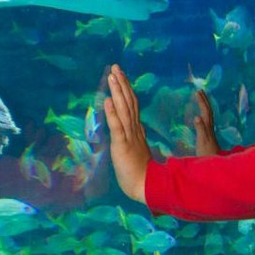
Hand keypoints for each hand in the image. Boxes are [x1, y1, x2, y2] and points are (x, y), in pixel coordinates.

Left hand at [103, 64, 150, 203]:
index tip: (121, 75)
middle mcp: (134, 129)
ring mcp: (129, 136)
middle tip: (115, 66)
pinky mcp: (122, 145)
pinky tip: (109, 100)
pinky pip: (117, 126)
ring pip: (123, 109)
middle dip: (121, 83)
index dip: (126, 89)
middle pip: (129, 101)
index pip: (132, 105)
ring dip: (118, 91)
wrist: (146, 188)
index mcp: (137, 130)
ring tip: (112, 75)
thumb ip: (137, 139)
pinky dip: (112, 113)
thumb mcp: (137, 151)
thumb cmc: (142, 174)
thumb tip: (137, 131)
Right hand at [193, 90, 221, 155]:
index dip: (201, 101)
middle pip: (208, 110)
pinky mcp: (207, 135)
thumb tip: (197, 116)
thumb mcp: (201, 140)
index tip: (197, 91)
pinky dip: (203, 114)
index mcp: (207, 127)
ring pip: (208, 115)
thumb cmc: (206, 153)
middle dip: (204, 100)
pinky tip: (200, 116)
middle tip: (199, 90)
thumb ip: (200, 129)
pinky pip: (205, 121)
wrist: (213, 162)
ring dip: (204, 105)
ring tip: (201, 99)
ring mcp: (209, 131)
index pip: (205, 110)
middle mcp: (210, 127)